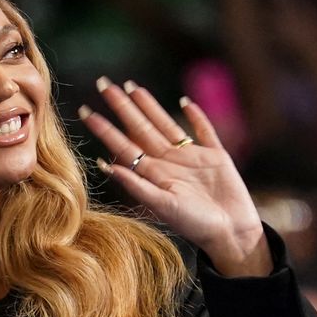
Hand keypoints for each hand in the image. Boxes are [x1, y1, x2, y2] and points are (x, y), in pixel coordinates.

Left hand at [79, 77, 271, 276]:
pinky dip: (196, 116)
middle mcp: (167, 161)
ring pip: (165, 124)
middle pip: (140, 127)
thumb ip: (137, 185)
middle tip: (103, 83)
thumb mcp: (163, 205)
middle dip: (122, 106)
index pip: (123, 145)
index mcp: (153, 173)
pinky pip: (203, 131)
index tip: (85, 112)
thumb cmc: (195, 224)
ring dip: (150, 105)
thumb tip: (107, 165)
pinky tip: (185, 103)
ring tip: (132, 86)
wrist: (231, 233)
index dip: (105, 128)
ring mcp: (190, 157)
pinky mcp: (215, 155)